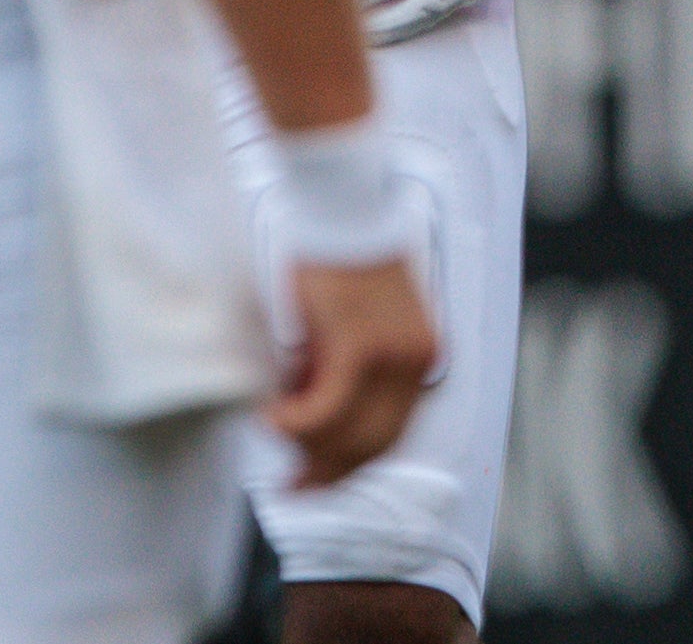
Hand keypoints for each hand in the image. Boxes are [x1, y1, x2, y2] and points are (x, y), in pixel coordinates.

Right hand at [267, 257, 438, 488]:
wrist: (341, 209)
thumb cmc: (337, 262)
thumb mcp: (347, 330)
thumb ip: (338, 375)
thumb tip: (310, 426)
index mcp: (421, 357)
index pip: (391, 435)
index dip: (350, 466)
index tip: (314, 480)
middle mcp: (417, 360)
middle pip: (374, 445)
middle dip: (328, 472)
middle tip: (291, 483)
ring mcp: (394, 355)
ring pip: (349, 435)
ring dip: (306, 448)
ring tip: (272, 432)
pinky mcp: (361, 345)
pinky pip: (327, 408)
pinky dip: (296, 423)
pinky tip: (270, 418)